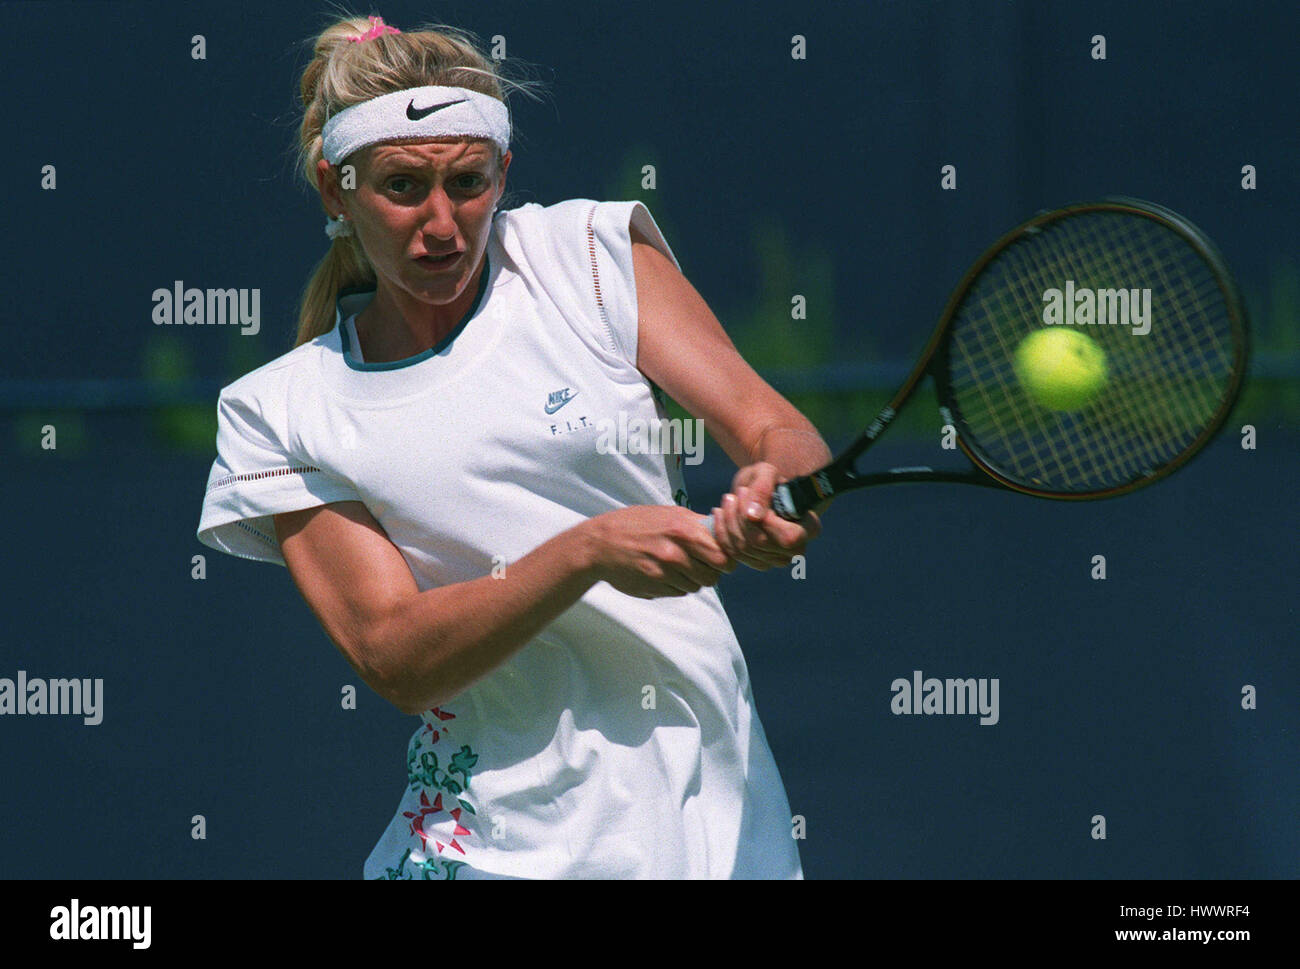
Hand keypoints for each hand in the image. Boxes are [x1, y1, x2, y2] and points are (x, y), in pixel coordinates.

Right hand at [581, 505, 735, 598]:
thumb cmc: (637, 524)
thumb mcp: (668, 513)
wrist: (599, 544)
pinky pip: (678, 592)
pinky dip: (675, 586)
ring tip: (676, 566)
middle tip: (701, 565)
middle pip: (713, 576)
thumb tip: (724, 530)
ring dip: (691, 580)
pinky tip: (662, 572)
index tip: (720, 557)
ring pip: (696, 586)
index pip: (724, 555)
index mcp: (684, 529)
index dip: (726, 559)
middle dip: (711, 573)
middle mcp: (676, 552)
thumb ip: (697, 524)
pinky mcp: (655, 587)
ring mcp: (664, 572)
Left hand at [710, 461, 820, 570]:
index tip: (749, 495)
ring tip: (727, 500)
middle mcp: (796, 549)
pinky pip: (732, 555)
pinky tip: (719, 514)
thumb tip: (753, 516)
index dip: (766, 522)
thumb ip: (762, 489)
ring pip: (744, 549)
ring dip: (728, 522)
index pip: (789, 537)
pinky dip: (721, 534)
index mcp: (809, 528)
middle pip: (760, 543)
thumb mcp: (765, 473)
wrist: (757, 492)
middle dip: (739, 517)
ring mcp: (775, 560)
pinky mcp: (755, 562)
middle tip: (732, 495)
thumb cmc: (767, 480)